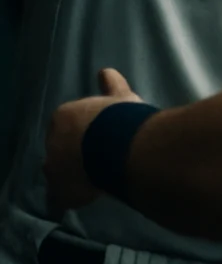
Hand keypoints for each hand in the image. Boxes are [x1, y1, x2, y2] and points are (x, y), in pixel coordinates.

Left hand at [45, 68, 142, 213]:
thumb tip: (106, 71)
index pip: (67, 124)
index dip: (82, 131)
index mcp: (63, 117)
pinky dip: (70, 197)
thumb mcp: (122, 98)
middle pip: (60, 149)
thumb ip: (113, 86)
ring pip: (59, 173)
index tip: (98, 135)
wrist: (120, 146)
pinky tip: (85, 197)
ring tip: (93, 177)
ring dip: (72, 174)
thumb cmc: (121, 119)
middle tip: (95, 156)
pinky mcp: (62, 192)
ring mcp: (55, 169)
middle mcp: (52, 143)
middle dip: (73, 152)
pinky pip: (62, 198)